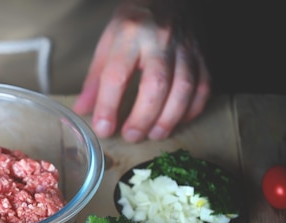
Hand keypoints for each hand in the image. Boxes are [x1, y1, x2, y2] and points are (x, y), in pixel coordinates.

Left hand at [73, 0, 209, 141]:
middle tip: (131, 136)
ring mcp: (185, 47)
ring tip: (154, 135)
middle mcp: (160, 39)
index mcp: (129, 34)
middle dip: (142, 117)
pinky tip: (176, 122)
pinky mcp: (203, 56)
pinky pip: (203, 87)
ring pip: (183, 89)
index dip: (108, 106)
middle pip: (155, 85)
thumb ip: (95, 78)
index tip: (103, 129)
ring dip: (169, 118)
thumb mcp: (108, 42)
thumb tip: (82, 110)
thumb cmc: (135, 22)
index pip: (116, 75)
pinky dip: (191, 110)